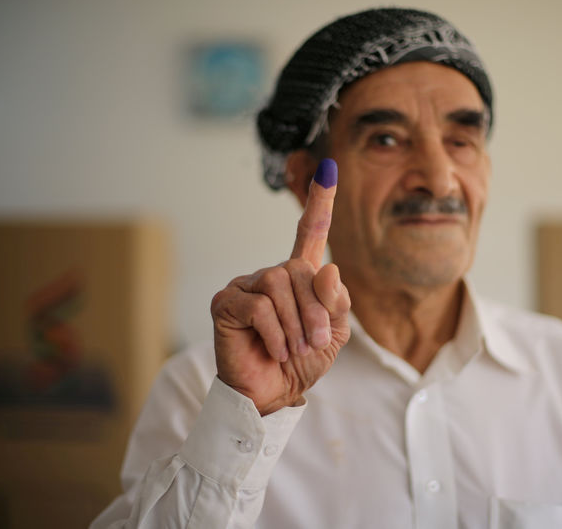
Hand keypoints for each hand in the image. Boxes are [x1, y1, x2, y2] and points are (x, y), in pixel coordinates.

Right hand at [210, 159, 350, 415]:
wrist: (271, 393)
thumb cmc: (301, 362)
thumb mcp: (333, 334)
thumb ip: (336, 302)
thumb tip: (327, 269)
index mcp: (300, 278)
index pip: (310, 232)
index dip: (320, 200)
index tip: (329, 168)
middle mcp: (271, 274)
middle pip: (299, 269)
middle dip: (314, 310)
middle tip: (313, 343)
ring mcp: (246, 285)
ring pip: (278, 283)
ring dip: (295, 323)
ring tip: (293, 349)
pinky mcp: (225, 302)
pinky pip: (258, 305)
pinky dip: (275, 332)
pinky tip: (273, 349)